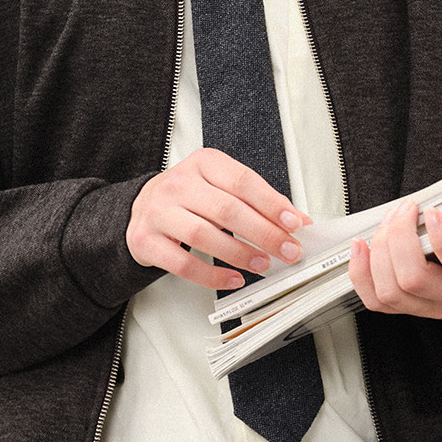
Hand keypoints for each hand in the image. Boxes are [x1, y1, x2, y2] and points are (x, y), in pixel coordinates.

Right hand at [126, 146, 312, 292]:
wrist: (143, 208)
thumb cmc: (190, 198)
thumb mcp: (222, 188)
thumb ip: (258, 202)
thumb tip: (298, 222)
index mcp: (203, 163)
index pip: (243, 181)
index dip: (271, 204)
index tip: (294, 223)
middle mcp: (178, 183)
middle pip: (227, 209)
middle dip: (263, 233)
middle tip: (287, 251)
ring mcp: (158, 211)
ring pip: (203, 235)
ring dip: (239, 254)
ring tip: (262, 264)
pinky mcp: (146, 241)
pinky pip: (183, 263)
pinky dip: (212, 275)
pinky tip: (233, 278)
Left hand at [347, 199, 441, 321]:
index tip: (434, 212)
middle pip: (414, 282)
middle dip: (399, 241)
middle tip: (404, 209)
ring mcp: (427, 306)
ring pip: (390, 292)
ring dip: (378, 254)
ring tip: (387, 221)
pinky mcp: (406, 307)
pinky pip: (374, 300)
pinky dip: (360, 274)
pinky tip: (360, 245)